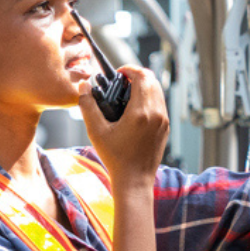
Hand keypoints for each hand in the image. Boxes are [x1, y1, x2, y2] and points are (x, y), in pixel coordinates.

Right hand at [78, 66, 168, 187]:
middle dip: (137, 76)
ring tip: (126, 94)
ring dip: (144, 86)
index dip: (130, 69)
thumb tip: (84, 86)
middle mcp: (157, 113)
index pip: (142, 76)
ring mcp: (164, 121)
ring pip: (158, 91)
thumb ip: (88, 105)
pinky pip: (160, 104)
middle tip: (121, 82)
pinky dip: (149, 98)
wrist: (134, 181)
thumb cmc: (115, 158)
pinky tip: (134, 108)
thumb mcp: (96, 131)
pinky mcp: (165, 128)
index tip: (118, 73)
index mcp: (141, 112)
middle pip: (152, 80)